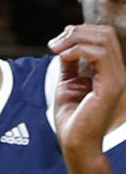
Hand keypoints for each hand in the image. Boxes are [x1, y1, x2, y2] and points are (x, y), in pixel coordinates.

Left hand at [49, 24, 125, 167]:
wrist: (75, 142)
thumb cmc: (71, 116)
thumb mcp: (68, 80)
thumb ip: (70, 60)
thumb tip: (65, 40)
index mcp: (109, 70)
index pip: (103, 35)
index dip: (78, 32)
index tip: (56, 43)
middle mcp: (117, 72)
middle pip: (105, 32)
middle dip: (76, 31)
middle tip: (54, 44)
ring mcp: (117, 78)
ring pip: (103, 38)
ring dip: (74, 38)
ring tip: (56, 49)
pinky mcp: (111, 86)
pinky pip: (99, 53)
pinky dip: (77, 49)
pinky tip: (63, 56)